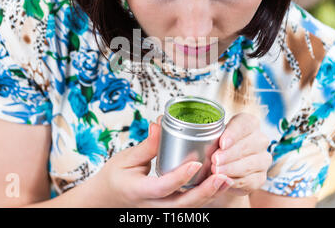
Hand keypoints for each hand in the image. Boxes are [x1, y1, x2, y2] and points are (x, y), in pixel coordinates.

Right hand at [92, 116, 234, 206]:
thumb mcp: (126, 159)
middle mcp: (151, 205)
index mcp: (138, 191)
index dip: (180, 176)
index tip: (196, 163)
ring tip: (226, 179)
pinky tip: (218, 185)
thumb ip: (146, 145)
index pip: (162, 187)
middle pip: (182, 205)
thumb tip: (160, 124)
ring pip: (188, 209)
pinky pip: (189, 207)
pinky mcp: (168, 210)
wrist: (108, 198)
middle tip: (222, 176)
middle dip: (204, 191)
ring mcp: (161, 211)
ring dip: (209, 196)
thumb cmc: (115, 177)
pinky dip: (205, 197)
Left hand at [211, 112, 271, 195]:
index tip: (222, 143)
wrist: (220, 167)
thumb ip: (212, 141)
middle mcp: (260, 140)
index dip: (233, 134)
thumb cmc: (216, 147)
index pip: (245, 124)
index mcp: (250, 123)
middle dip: (230, 154)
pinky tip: (224, 180)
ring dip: (232, 168)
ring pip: (250, 164)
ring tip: (216, 171)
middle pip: (248, 145)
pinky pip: (250, 181)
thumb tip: (208, 148)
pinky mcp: (260, 178)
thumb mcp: (212, 139)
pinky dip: (235, 181)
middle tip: (215, 160)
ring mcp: (263, 159)